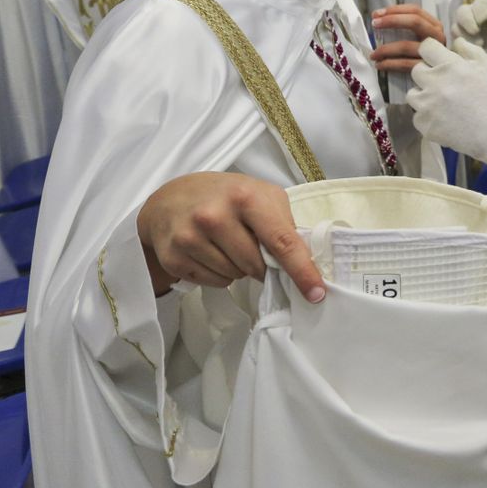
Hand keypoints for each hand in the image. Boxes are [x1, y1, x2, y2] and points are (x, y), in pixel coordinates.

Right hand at [136, 172, 324, 301]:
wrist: (170, 198)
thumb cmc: (226, 196)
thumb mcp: (260, 194)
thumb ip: (284, 222)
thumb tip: (305, 261)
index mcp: (245, 197)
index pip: (281, 240)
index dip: (301, 270)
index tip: (316, 293)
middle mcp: (215, 215)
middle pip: (256, 265)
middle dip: (261, 264)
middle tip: (251, 246)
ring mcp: (190, 236)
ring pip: (234, 276)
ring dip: (238, 268)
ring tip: (227, 245)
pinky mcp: (172, 256)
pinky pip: (213, 282)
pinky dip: (218, 274)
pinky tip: (209, 252)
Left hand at [370, 4, 446, 73]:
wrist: (442, 78)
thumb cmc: (427, 56)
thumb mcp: (422, 38)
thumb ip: (407, 28)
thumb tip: (379, 20)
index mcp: (435, 26)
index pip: (415, 10)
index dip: (395, 10)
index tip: (377, 14)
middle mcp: (437, 37)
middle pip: (415, 22)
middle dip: (391, 21)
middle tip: (374, 24)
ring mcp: (434, 53)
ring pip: (406, 45)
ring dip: (385, 49)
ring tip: (374, 53)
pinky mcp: (428, 69)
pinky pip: (405, 64)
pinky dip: (389, 64)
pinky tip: (380, 65)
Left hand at [407, 38, 486, 167]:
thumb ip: (470, 51)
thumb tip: (456, 41)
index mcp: (451, 66)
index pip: (426, 47)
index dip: (433, 52)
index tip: (439, 59)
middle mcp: (435, 83)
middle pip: (417, 70)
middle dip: (429, 74)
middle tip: (444, 84)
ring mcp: (428, 106)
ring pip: (413, 94)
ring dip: (424, 96)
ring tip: (441, 103)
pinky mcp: (426, 126)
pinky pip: (417, 116)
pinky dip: (428, 117)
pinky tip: (444, 119)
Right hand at [452, 0, 486, 84]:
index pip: (479, 3)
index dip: (478, 10)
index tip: (483, 20)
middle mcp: (476, 20)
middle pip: (462, 13)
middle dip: (466, 22)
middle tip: (478, 36)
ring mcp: (468, 35)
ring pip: (456, 29)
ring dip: (465, 38)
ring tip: (480, 49)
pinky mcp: (463, 50)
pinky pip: (454, 47)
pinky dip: (461, 51)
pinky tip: (474, 57)